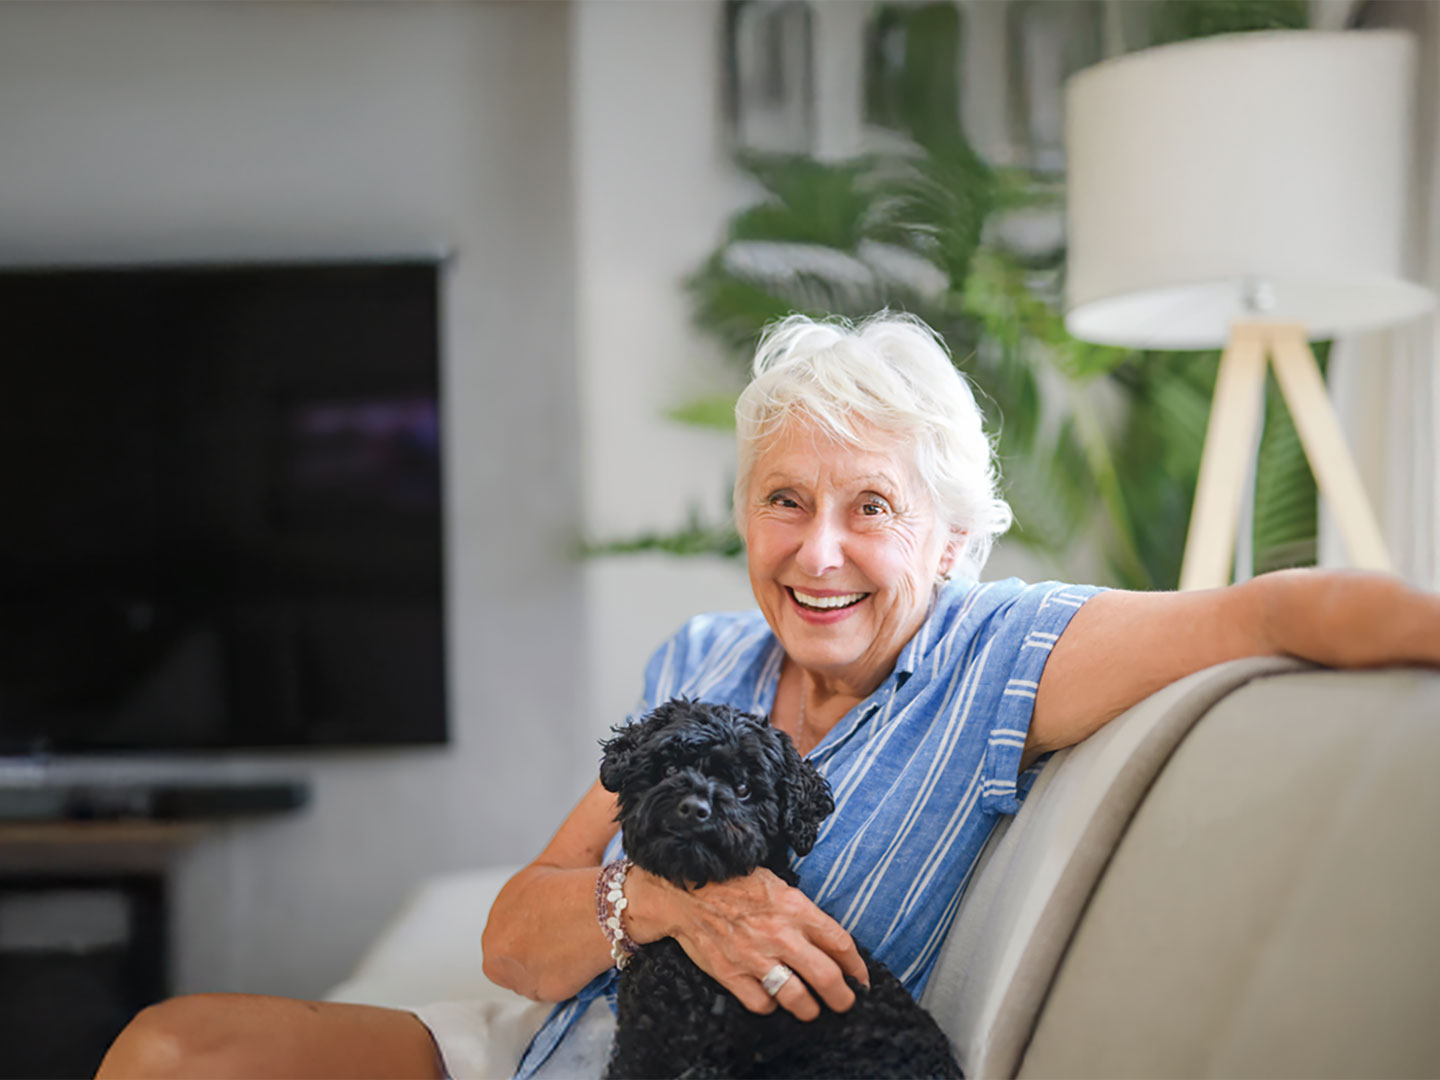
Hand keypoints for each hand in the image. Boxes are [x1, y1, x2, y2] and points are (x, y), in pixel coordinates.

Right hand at [627, 866, 869, 1020]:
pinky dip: (770, 1005)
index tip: (861, 978)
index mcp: (795, 907)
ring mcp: (755, 957)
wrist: (685, 888)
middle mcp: (780, 934)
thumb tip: (825, 937)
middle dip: (842, 997)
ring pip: (797, 998)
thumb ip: (801, 911)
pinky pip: (761, 1003)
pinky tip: (772, 997)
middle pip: (826, 978)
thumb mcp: (776, 883)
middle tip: (845, 1002)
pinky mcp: (731, 973)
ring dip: (809, 1008)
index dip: (857, 966)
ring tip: (811, 1008)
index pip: (840, 943)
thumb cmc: (732, 880)